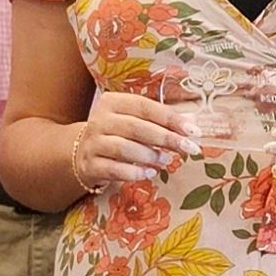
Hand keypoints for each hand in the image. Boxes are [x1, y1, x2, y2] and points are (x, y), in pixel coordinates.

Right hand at [71, 93, 198, 191]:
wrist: (83, 153)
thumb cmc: (117, 134)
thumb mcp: (136, 121)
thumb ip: (162, 120)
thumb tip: (193, 121)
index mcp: (113, 102)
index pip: (145, 107)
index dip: (170, 118)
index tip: (193, 130)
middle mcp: (100, 119)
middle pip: (136, 127)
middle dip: (166, 138)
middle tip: (188, 148)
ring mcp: (92, 142)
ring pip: (124, 148)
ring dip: (150, 155)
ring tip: (166, 161)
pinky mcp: (89, 165)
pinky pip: (113, 169)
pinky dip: (134, 173)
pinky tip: (148, 174)